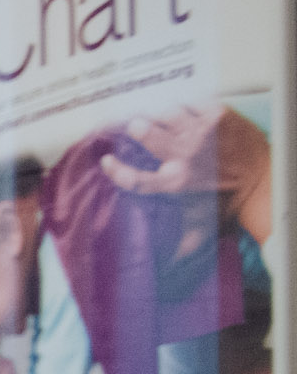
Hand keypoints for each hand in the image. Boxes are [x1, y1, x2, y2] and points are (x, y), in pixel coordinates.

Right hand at [118, 104, 274, 245]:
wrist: (265, 177)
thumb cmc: (231, 201)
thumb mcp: (203, 224)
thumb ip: (183, 245)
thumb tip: (167, 270)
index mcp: (174, 182)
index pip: (133, 178)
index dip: (116, 170)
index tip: (107, 161)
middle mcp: (184, 154)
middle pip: (145, 132)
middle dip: (137, 128)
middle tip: (137, 127)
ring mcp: (200, 131)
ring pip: (166, 112)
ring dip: (162, 115)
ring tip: (163, 118)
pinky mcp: (217, 114)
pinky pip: (191, 103)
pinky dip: (187, 106)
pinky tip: (188, 112)